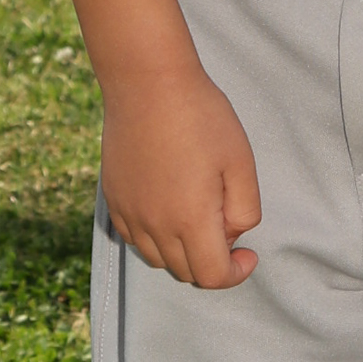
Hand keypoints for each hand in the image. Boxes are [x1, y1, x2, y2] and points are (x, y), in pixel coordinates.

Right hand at [99, 61, 262, 289]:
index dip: (235, 274)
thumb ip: (244, 209)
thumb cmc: (201, 117)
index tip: (248, 254)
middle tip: (227, 223)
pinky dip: (157, 239)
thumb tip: (233, 234)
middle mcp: (154, 226)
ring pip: (158, 260)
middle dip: (212, 261)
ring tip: (200, 215)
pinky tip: (171, 208)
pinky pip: (135, 239)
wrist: (147, 85)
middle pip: (185, 272)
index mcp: (190, 219)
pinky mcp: (113, 201)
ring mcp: (129, 215)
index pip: (212, 276)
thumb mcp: (240, 161)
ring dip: (183, 253)